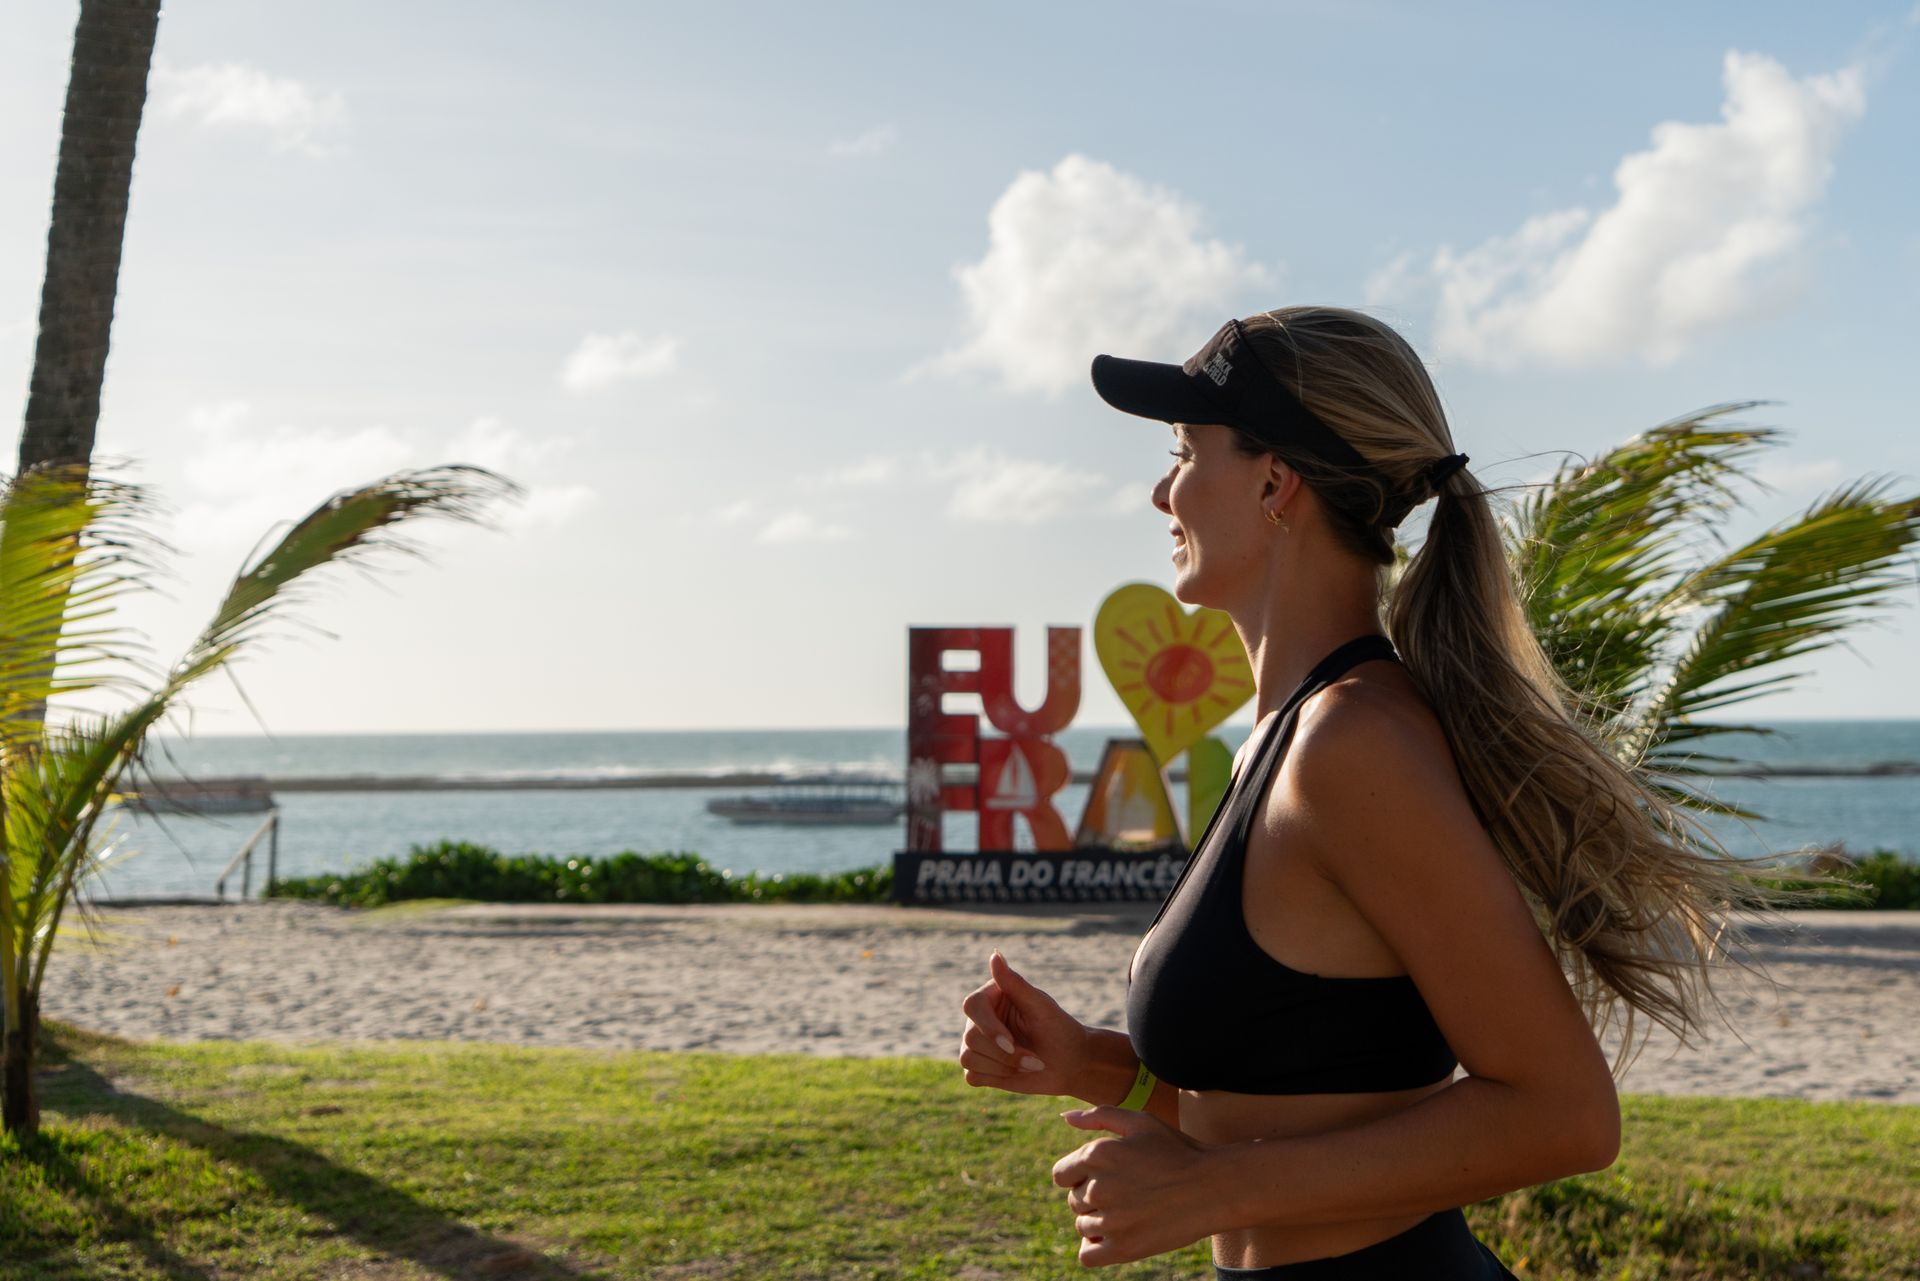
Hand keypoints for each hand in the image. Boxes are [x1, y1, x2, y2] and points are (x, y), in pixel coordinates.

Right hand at [957, 951, 1090, 1097]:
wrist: (1070, 1064)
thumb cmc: (1058, 1029)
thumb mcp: (1040, 1006)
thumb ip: (1015, 983)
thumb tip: (995, 954)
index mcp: (992, 997)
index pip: (972, 1006)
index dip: (988, 1028)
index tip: (1010, 1043)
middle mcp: (979, 1019)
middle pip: (971, 1038)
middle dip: (1006, 1055)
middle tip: (1036, 1060)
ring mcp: (976, 1044)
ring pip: (969, 1058)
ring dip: (1004, 1067)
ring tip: (1030, 1064)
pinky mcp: (979, 1067)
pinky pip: (972, 1076)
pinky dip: (997, 1078)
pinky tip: (1016, 1072)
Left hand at [1051, 1106, 1216, 1266]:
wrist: (1213, 1188)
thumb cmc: (1177, 1151)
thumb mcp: (1141, 1122)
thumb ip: (1099, 1116)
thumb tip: (1064, 1118)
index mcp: (1097, 1154)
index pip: (1061, 1174)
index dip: (1080, 1175)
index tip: (1106, 1177)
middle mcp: (1097, 1187)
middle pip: (1074, 1201)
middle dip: (1093, 1197)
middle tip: (1128, 1193)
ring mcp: (1110, 1220)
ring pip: (1083, 1226)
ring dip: (1100, 1222)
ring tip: (1131, 1212)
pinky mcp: (1123, 1248)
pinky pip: (1087, 1255)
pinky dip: (1096, 1248)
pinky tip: (1116, 1237)